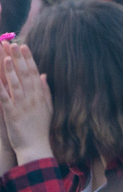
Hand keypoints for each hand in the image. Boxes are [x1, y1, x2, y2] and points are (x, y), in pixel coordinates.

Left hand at [0, 44, 53, 164]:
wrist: (36, 147)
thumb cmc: (40, 129)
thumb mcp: (48, 108)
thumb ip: (46, 91)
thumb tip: (44, 75)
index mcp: (40, 95)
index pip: (35, 72)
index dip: (29, 59)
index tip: (24, 46)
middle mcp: (32, 98)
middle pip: (25, 74)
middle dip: (18, 59)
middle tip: (13, 44)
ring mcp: (22, 105)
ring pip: (16, 84)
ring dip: (10, 70)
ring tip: (6, 56)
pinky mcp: (12, 114)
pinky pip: (5, 99)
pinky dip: (1, 88)